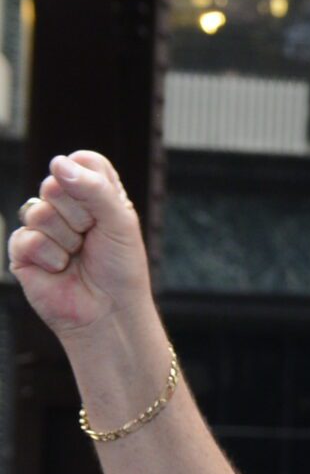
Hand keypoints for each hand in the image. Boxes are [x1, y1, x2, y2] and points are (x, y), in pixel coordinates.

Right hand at [7, 152, 153, 339]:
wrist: (109, 313)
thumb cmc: (121, 269)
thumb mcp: (120, 223)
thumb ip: (94, 189)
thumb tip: (58, 163)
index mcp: (94, 194)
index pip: (83, 161)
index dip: (90, 180)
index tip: (105, 208)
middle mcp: (65, 206)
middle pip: (55, 183)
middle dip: (80, 214)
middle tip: (92, 238)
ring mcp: (41, 227)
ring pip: (39, 210)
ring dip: (66, 238)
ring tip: (77, 256)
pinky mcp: (23, 250)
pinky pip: (27, 238)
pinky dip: (50, 257)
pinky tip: (60, 269)